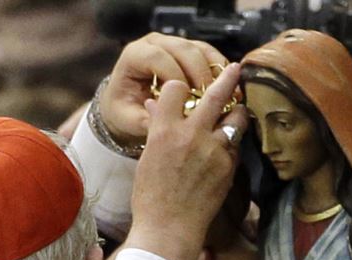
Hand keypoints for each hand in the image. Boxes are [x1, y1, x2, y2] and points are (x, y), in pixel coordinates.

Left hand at [100, 34, 229, 145]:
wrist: (126, 102)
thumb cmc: (124, 109)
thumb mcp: (128, 119)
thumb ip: (145, 120)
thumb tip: (168, 124)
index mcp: (134, 55)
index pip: (157, 58)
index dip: (174, 76)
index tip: (186, 98)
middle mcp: (154, 43)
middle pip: (183, 49)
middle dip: (199, 74)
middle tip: (209, 99)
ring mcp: (173, 43)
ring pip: (200, 49)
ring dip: (214, 72)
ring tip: (223, 95)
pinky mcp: (189, 49)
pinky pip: (210, 53)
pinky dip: (219, 70)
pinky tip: (227, 89)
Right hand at [123, 63, 247, 259]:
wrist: (168, 228)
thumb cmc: (151, 198)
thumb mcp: (146, 159)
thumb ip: (156, 129)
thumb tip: (156, 106)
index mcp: (164, 131)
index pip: (176, 88)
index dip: (180, 87)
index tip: (184, 90)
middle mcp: (191, 135)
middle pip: (216, 94)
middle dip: (227, 78)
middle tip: (234, 69)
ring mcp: (213, 150)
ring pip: (236, 117)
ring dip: (236, 113)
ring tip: (235, 113)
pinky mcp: (229, 166)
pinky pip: (235, 146)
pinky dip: (232, 144)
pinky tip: (225, 149)